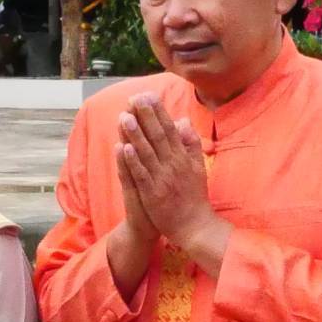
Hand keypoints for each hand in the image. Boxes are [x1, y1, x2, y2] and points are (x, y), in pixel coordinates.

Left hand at [119, 95, 218, 247]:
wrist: (195, 226)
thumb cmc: (194, 197)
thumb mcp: (198, 167)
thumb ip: (190, 143)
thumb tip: (183, 121)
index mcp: (183, 157)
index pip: (170, 129)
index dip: (158, 112)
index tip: (149, 96)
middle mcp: (173, 165)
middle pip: (158, 136)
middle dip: (145, 116)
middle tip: (134, 99)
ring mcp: (162, 179)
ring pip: (147, 153)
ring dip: (135, 135)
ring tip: (124, 117)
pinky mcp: (152, 193)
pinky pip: (141, 174)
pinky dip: (133, 161)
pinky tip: (123, 148)